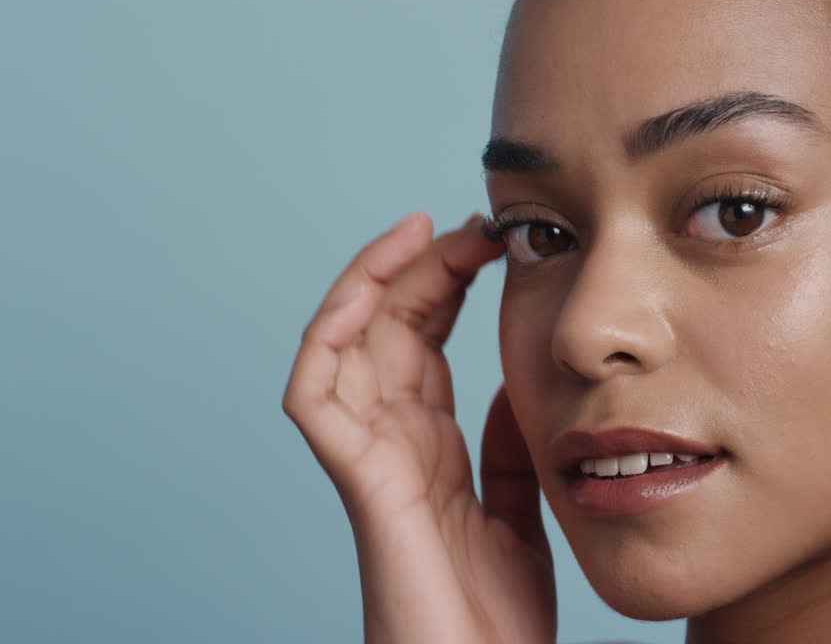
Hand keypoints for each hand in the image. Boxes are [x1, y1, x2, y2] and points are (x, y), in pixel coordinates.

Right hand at [283, 212, 555, 643]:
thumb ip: (502, 451)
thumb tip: (502, 392)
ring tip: (415, 234)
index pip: (420, 338)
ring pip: (340, 343)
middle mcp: (390, 439)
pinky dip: (327, 338)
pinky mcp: (357, 479)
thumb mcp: (516, 512)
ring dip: (369, 280)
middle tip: (469, 225)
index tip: (492, 241)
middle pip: (384, 326)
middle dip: (419, 265)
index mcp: (428, 443)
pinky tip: (365, 294)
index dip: (445, 281)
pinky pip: (313, 395)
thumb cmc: (494, 618)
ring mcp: (366, 455)